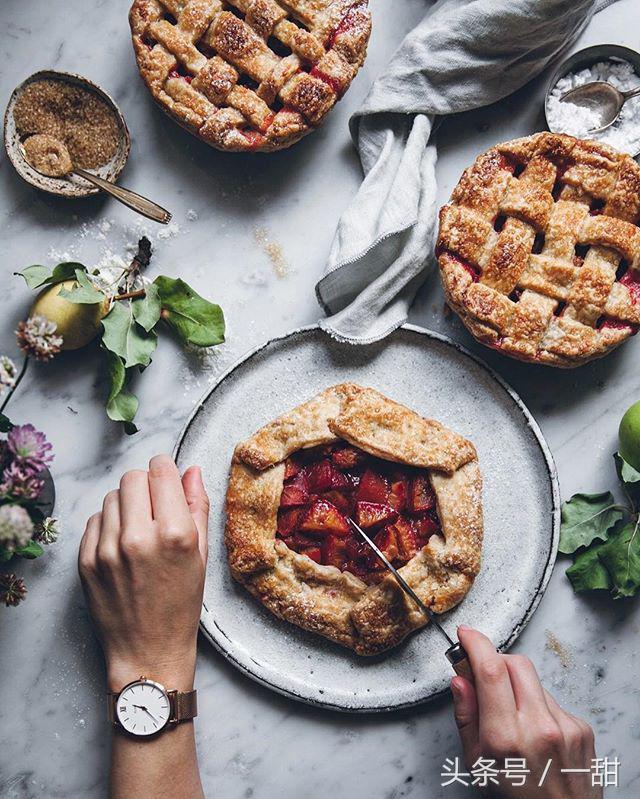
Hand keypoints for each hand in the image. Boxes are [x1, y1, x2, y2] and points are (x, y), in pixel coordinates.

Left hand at [78, 455, 208, 691]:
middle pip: (133, 478)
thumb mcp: (201, 555)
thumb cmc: (180, 606)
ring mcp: (107, 550)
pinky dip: (109, 523)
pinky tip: (122, 544)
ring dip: (127, 504)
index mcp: (174, 534)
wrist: (147, 651)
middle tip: (155, 506)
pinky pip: (95, 519)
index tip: (167, 478)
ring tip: (139, 528)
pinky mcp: (86, 561)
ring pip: (112, 496)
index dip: (165, 469)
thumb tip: (191, 471)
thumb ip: (197, 506)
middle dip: (146, 485)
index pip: (160, 471)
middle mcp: (138, 538)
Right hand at [451, 627, 599, 797]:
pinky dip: (538, 706)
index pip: (491, 671)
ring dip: (517, 685)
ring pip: (533, 680)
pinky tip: (535, 731)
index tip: (466, 634)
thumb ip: (466, 717)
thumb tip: (459, 680)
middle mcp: (538, 728)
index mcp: (505, 738)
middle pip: (515, 663)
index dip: (476, 644)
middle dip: (496, 660)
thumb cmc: (515, 798)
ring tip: (512, 716)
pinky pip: (552, 700)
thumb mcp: (477, 763)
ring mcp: (564, 726)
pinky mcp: (581, 728)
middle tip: (484, 675)